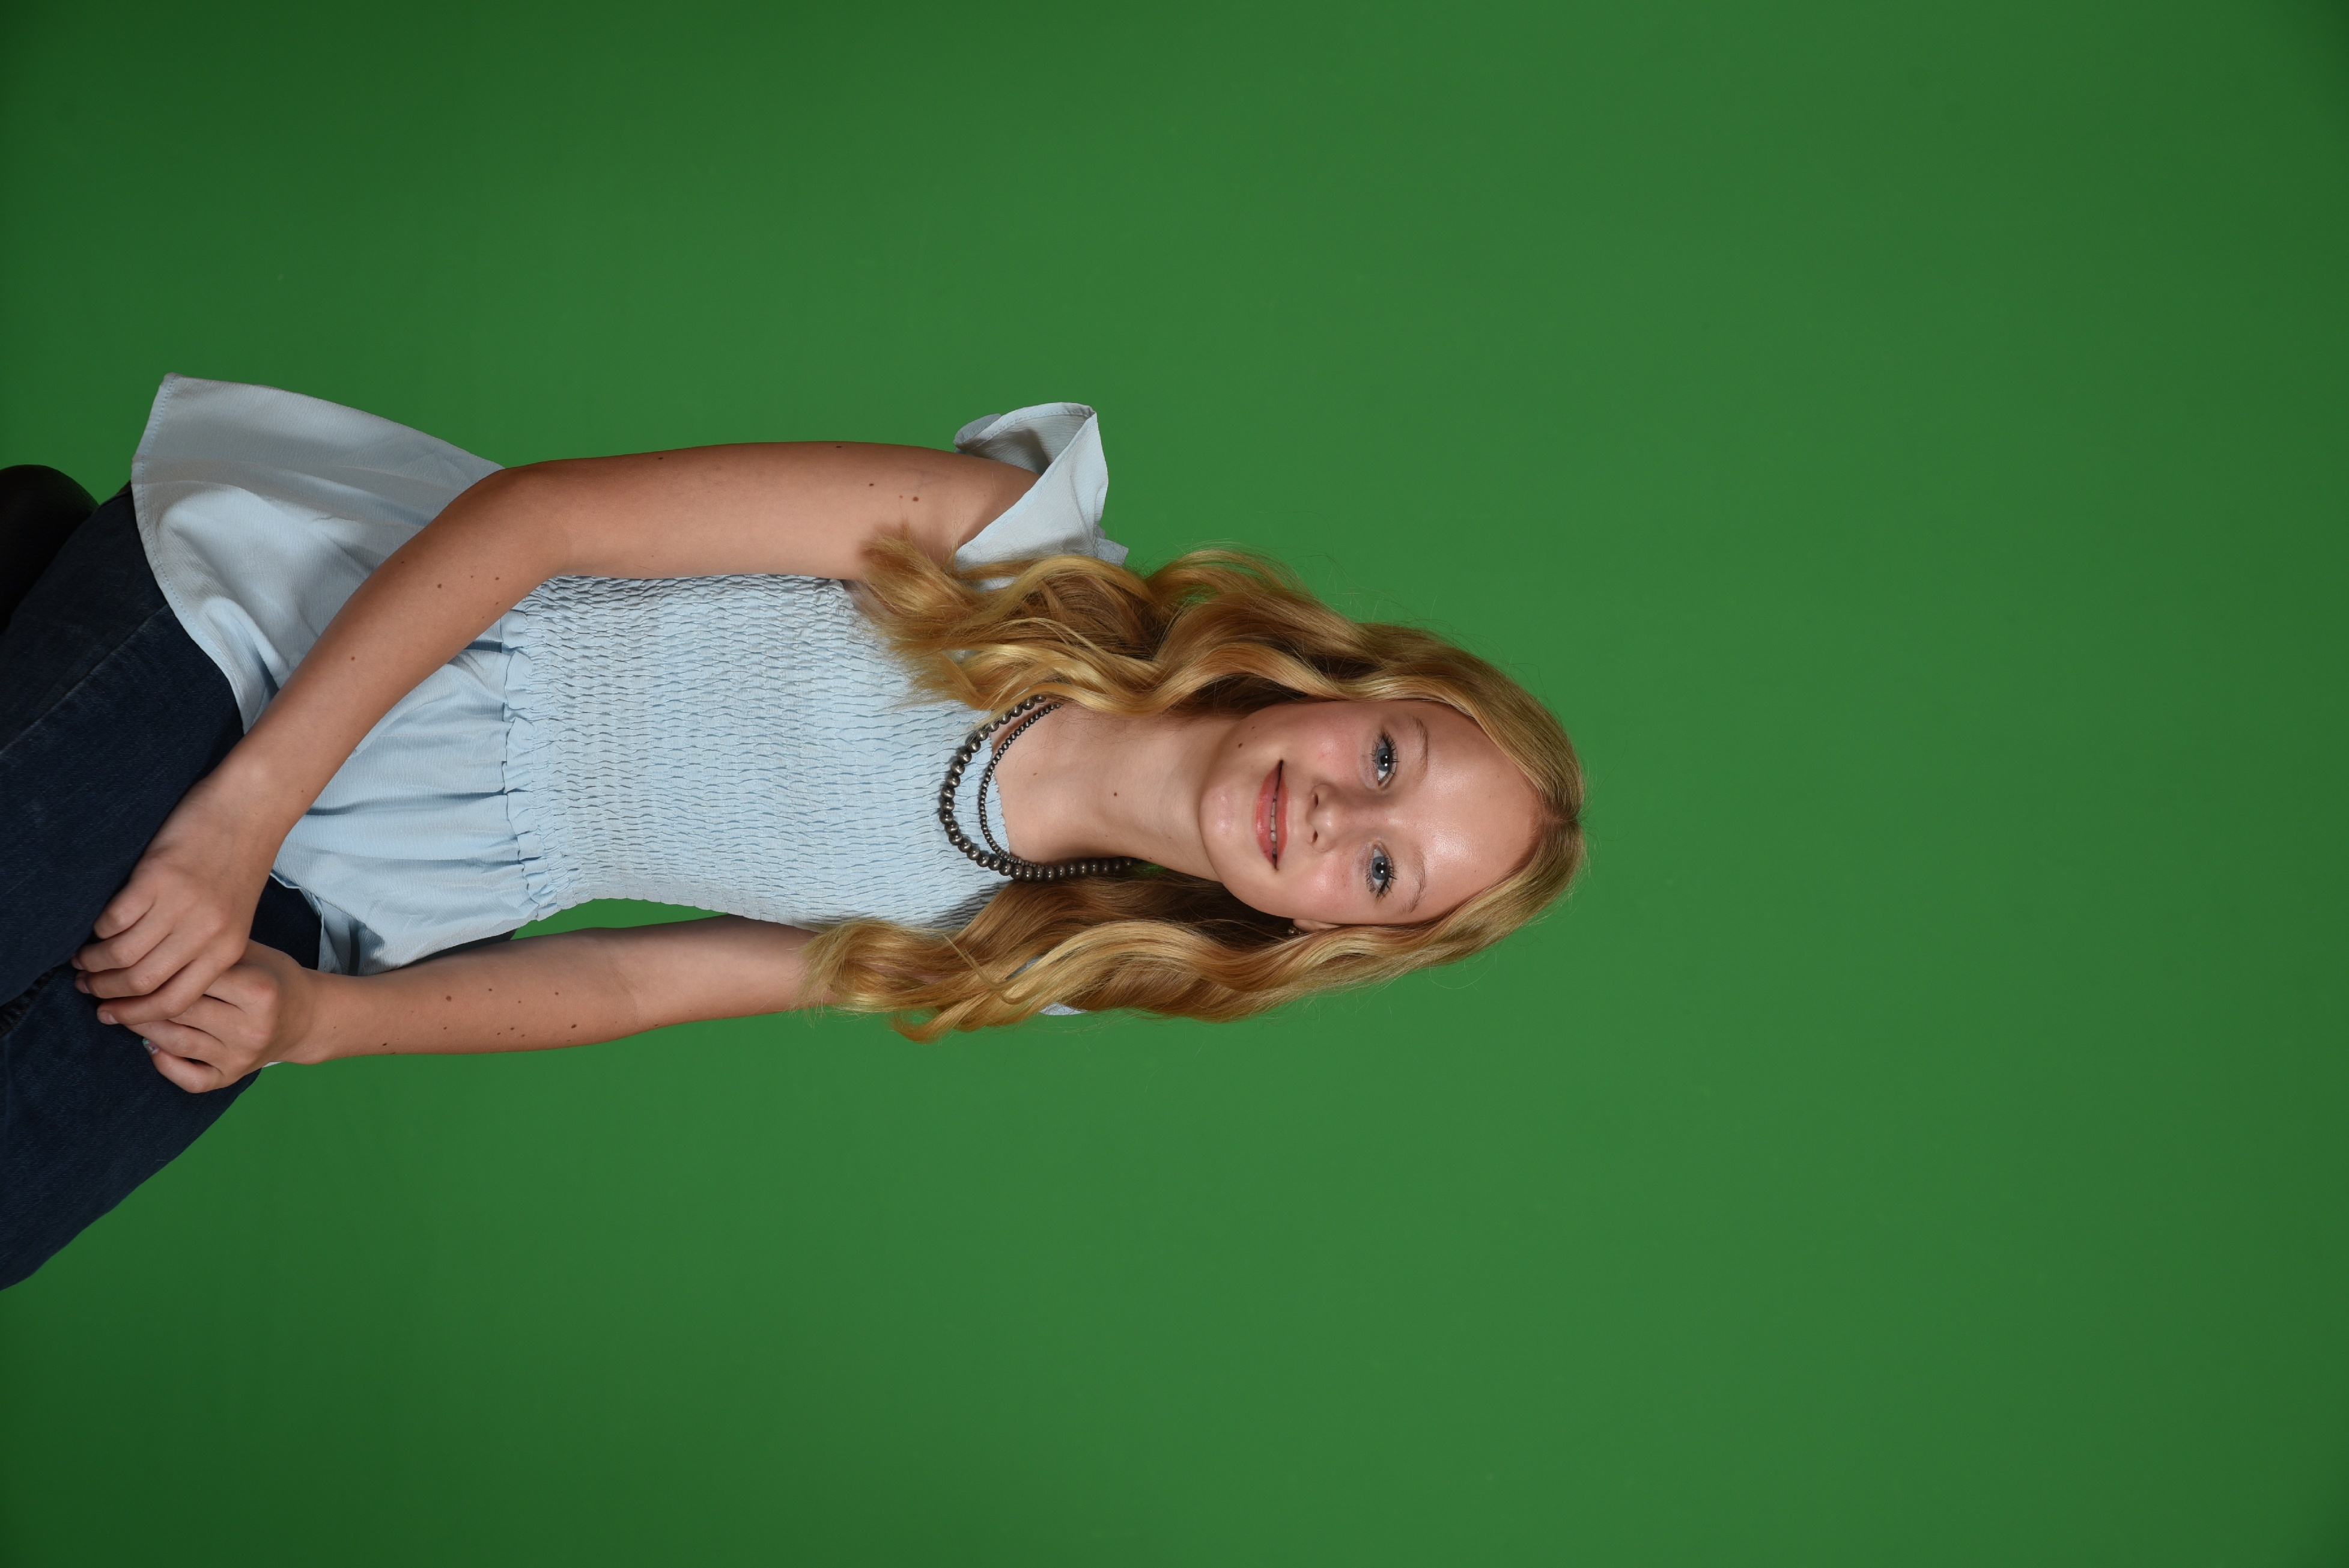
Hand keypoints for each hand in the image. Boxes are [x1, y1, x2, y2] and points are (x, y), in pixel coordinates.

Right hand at [73, 774, 283, 1027]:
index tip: (110, 1013)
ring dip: (94, 962)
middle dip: (105, 990)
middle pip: (142, 982)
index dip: (137, 1013)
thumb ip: (204, 948)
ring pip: (122, 954)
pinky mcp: (158, 878)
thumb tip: (155, 982)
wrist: (250, 809)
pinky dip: (97, 929)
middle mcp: (207, 933)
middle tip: (85, 986)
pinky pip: (113, 919)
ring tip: (82, 961)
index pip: (175, 1000)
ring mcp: (182, 906)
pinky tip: (94, 929)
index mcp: (229, 948)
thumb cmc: (238, 862)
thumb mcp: (234, 916)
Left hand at [83, 941, 316, 1092]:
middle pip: (178, 1010)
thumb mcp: (251, 953)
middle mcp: (250, 1026)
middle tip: (103, 987)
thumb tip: (147, 940)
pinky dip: (164, 1064)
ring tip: (116, 1012)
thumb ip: (207, 949)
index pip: (192, 977)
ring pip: (175, 1042)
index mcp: (257, 989)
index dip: (154, 967)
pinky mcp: (233, 1076)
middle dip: (135, 999)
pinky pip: (189, 1078)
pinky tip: (150, 1048)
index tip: (122, 959)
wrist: (307, 1017)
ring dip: (140, 1027)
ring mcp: (241, 1055)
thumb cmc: (271, 976)